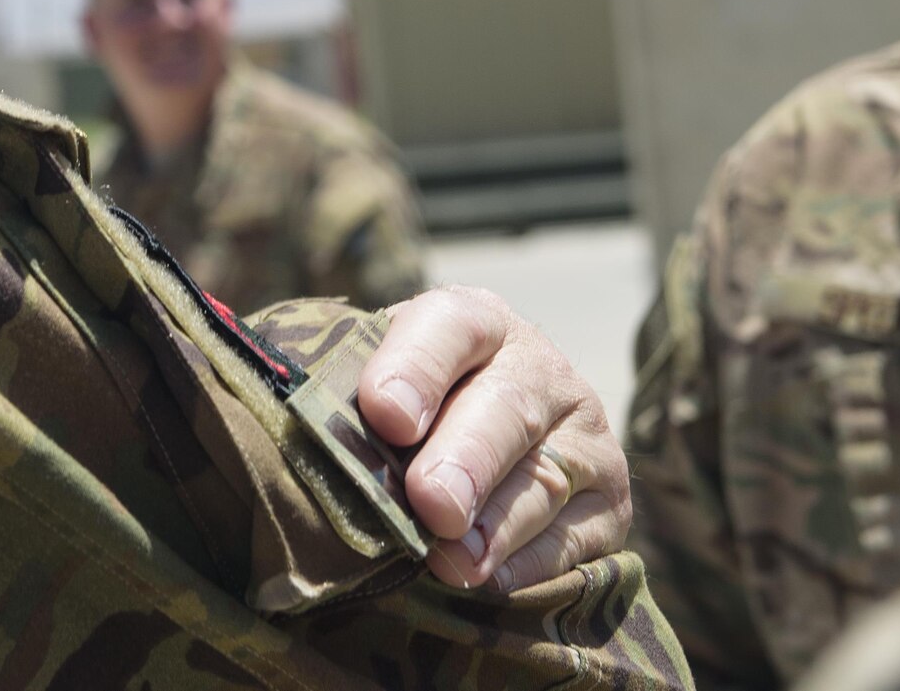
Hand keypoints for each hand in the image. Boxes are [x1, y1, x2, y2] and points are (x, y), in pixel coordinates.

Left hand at [357, 286, 628, 592]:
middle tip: (430, 502)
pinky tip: (489, 580)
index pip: (450, 327)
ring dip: (496, 524)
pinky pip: (576, 539)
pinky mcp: (608, 503)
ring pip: (545, 478)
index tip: (386, 415)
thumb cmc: (403, 410)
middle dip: (466, 458)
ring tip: (451, 561)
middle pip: (507, 407)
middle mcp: (537, 367)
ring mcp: (583, 434)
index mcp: (472, 321)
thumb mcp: (376, 376)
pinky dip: (531, 564)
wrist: (479, 436)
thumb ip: (340, 387)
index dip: (417, 368)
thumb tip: (291, 414)